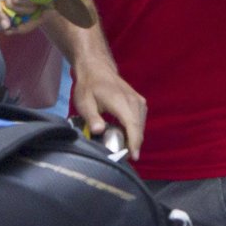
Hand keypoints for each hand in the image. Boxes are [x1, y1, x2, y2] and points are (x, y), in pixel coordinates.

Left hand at [0, 0, 45, 30]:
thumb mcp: (38, 14)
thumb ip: (23, 23)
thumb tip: (5, 31)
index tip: (5, 26)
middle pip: (4, 2)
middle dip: (20, 12)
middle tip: (36, 7)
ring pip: (12, 0)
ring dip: (28, 7)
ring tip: (40, 0)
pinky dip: (32, 0)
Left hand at [70, 42, 146, 159]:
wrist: (96, 68)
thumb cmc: (89, 86)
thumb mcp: (84, 102)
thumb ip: (92, 117)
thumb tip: (98, 131)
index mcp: (120, 101)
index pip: (132, 125)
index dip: (134, 142)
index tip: (133, 157)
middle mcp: (134, 101)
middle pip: (138, 127)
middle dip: (133, 144)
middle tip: (121, 156)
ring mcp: (138, 100)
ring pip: (141, 124)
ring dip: (134, 137)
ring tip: (122, 147)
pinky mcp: (139, 102)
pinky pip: (140, 119)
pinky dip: (135, 129)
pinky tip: (125, 135)